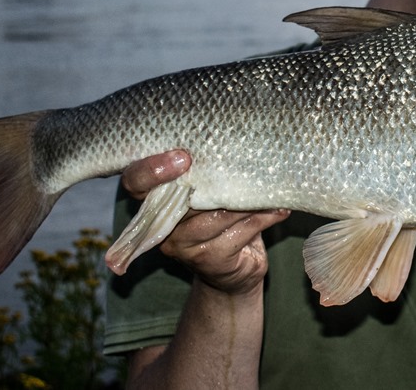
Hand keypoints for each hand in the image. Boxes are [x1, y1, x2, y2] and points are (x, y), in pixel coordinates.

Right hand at [121, 150, 289, 293]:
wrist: (235, 275)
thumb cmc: (224, 222)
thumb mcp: (213, 195)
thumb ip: (212, 174)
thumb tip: (240, 141)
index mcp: (155, 201)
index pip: (136, 181)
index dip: (151, 169)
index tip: (182, 156)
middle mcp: (163, 225)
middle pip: (183, 196)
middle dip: (214, 179)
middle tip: (242, 164)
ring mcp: (183, 245)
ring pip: (216, 213)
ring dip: (248, 201)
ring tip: (271, 189)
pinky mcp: (208, 259)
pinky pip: (238, 231)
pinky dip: (263, 218)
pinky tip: (279, 210)